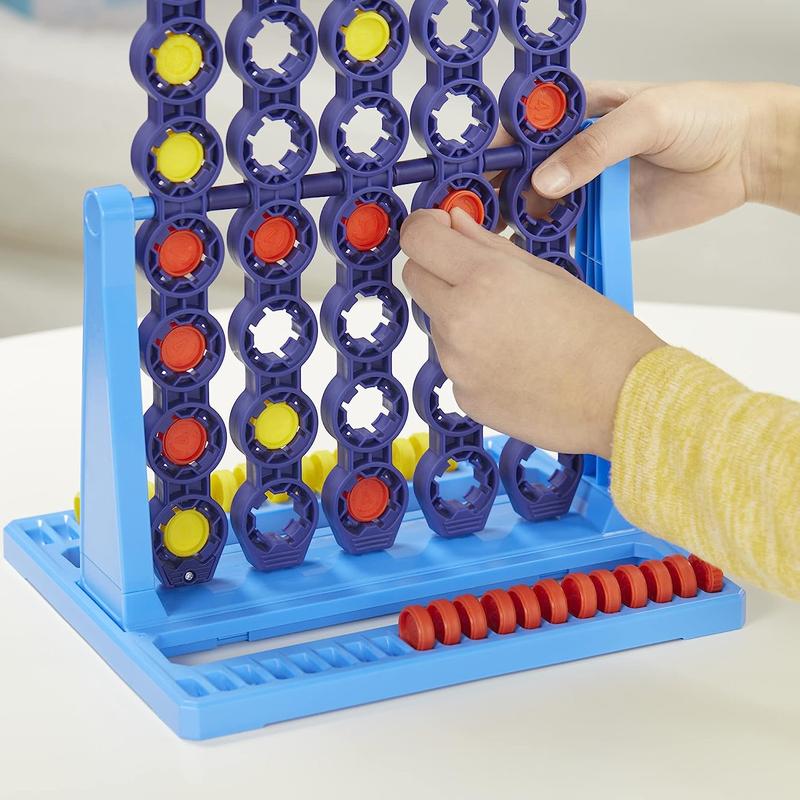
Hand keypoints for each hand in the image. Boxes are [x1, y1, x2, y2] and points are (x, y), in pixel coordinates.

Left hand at [400, 208, 662, 458]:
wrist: (622, 402)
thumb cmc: (602, 338)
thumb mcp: (548, 273)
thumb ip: (489, 246)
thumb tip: (455, 224)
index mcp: (484, 279)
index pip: (417, 238)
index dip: (425, 229)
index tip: (438, 231)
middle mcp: (460, 322)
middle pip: (415, 278)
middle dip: (437, 270)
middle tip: (477, 278)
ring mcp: (457, 364)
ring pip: (436, 323)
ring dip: (459, 317)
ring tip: (513, 331)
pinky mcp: (463, 396)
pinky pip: (453, 364)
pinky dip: (472, 358)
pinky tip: (513, 362)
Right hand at [490, 81, 797, 238]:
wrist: (742, 156)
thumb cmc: (701, 116)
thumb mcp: (646, 118)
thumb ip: (595, 146)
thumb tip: (545, 179)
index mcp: (577, 113)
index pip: (523, 131)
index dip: (496, 152)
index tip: (475, 176)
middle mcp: (573, 151)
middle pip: (520, 174)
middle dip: (496, 195)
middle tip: (478, 220)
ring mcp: (584, 188)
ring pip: (536, 208)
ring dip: (516, 225)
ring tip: (497, 244)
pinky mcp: (599, 220)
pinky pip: (564, 235)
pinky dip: (545, 247)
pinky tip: (529, 258)